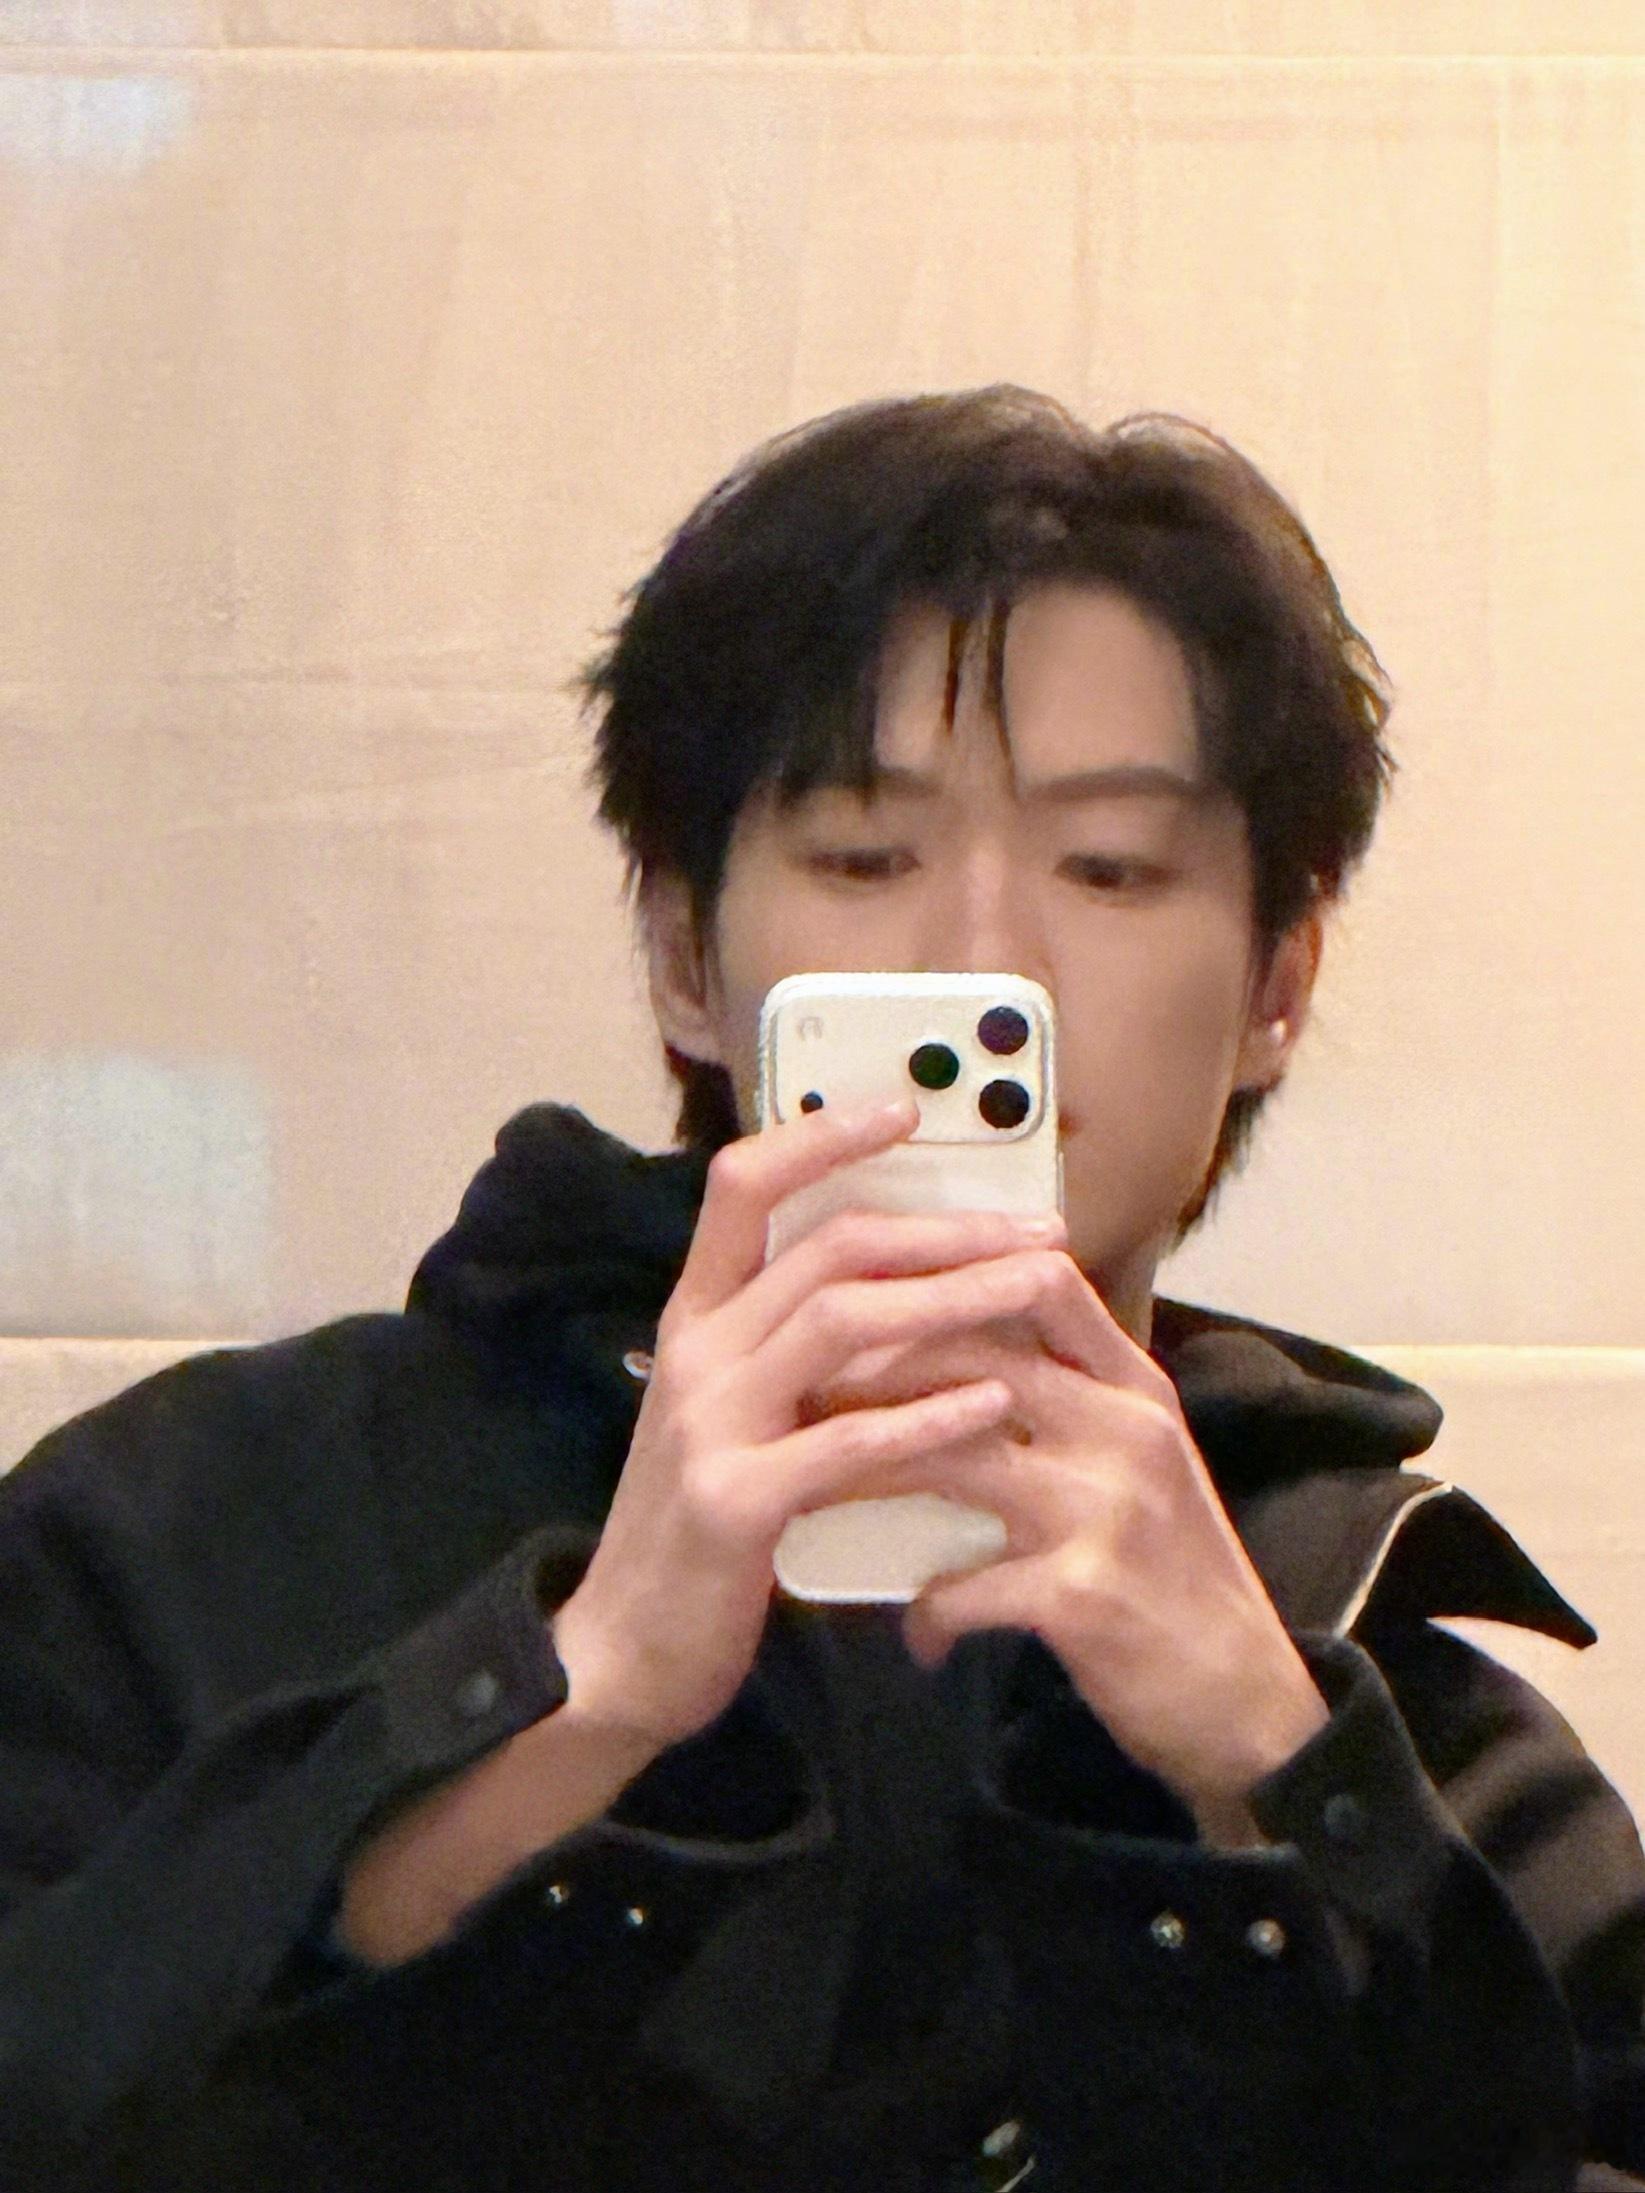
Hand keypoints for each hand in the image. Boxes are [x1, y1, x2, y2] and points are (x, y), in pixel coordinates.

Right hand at [549, 1099, 1067, 1764]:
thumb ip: (795, 1355)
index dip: (821, 1135)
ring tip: (1038, 1293)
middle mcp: (697, 1351)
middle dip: (945, 1230)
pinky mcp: (734, 1503)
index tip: (903, 1108)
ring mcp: (709, 1423)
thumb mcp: (735, 1418)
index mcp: (696, 1318)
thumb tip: (908, 1295)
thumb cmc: (699, 1532)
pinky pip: (846, 1441)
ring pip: (846, 1322)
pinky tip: (994, 1402)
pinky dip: (928, 1417)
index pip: (744, 1186)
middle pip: (829, 1249)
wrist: (623, 1651)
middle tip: (1037, 1235)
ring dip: (956, 1298)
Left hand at [826, 1257, 1328, 1837]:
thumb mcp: (1142, 1461)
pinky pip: (964, 1584)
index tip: (872, 1295)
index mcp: (1136, 1388)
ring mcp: (1104, 1509)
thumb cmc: (1176, 1573)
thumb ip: (1072, 1397)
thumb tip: (960, 1344)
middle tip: (795, 1390)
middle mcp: (1124, 1430)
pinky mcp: (1083, 1595)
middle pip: (974, 1357)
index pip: (1044, 1281)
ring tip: (812, 1490)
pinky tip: (916, 1631)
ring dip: (867, 1473)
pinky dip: (928, 1610)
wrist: (1250, 1699)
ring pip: (950, 1453)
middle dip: (872, 1371)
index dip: (948, 1276)